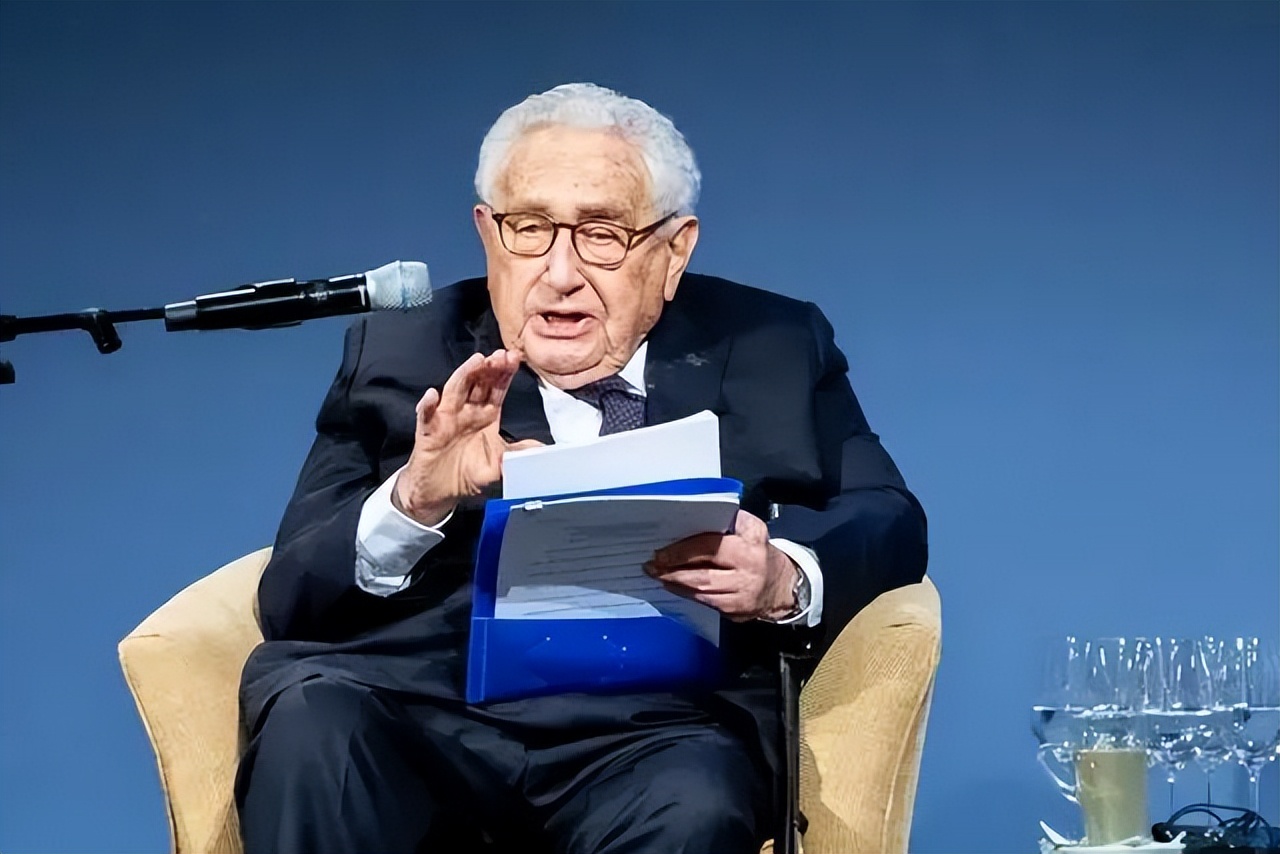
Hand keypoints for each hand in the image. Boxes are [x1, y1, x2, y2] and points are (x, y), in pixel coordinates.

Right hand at [393, 349, 541, 524]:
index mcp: (486, 416)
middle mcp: (467, 412)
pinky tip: (433, 395)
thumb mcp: (499, 466)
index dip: (505, 374)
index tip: (515, 359)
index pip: (497, 389)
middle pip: (478, 383)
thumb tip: (541, 449)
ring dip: (464, 374)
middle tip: (500, 355)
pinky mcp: (428, 431)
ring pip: (455, 390)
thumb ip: (518, 454)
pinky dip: (428, 405)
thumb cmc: (468, 474)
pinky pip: (426, 415)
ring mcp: (446, 418)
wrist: (440, 493)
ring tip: (476, 361)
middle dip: (489, 368)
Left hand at [645, 509, 799, 621]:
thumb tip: (690, 517)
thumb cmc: (758, 552)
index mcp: (751, 541)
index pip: (711, 545)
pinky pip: (706, 603)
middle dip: (673, 568)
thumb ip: (728, 521)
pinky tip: (673, 586)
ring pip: (702, 589)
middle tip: (652, 564)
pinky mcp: (738, 611)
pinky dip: (686, 594)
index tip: (661, 549)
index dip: (683, 549)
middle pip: (704, 571)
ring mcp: (744, 593)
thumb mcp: (751, 529)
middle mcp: (749, 568)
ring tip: (657, 574)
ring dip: (675, 582)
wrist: (782, 586)